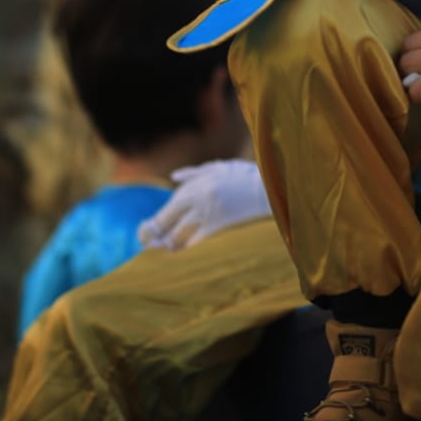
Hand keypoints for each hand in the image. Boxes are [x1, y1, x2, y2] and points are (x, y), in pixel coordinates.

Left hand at [137, 159, 271, 250]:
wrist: (270, 189)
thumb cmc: (245, 176)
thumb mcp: (220, 168)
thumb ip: (195, 173)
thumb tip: (174, 178)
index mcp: (196, 185)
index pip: (169, 206)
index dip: (157, 221)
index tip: (150, 230)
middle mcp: (197, 199)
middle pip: (167, 220)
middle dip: (156, 233)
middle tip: (150, 244)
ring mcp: (207, 213)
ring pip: (179, 233)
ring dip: (170, 244)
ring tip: (166, 252)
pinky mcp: (218, 226)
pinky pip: (195, 240)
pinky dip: (187, 247)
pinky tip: (184, 253)